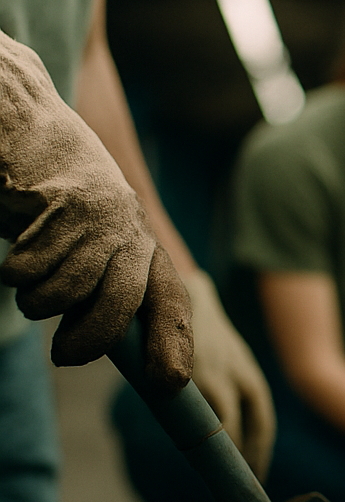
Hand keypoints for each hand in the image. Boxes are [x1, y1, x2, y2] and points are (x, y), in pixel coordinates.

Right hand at [0, 30, 190, 392]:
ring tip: (24, 279)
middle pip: (122, 303)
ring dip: (38, 299)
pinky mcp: (63, 201)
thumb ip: (96, 278)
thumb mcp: (79, 235)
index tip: (171, 385)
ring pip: (69, 289)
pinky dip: (16, 270)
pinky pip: (33, 265)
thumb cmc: (41, 189)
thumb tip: (101, 341)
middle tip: (66, 358)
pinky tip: (14, 248)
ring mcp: (99, 210)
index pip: (169, 296)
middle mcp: (128, 222)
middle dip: (93, 339)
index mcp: (136, 234)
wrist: (16, 116)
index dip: (172, 341)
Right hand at [184, 270, 274, 479]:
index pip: (263, 424)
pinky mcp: (186, 378)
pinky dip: (194, 440)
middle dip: (245, 462)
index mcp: (250, 377)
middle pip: (249, 431)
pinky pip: (192, 418)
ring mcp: (213, 379)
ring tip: (214, 476)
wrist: (179, 291)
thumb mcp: (221, 361)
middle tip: (237, 485)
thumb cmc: (197, 332)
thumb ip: (225, 391)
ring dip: (220, 456)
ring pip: (223, 429)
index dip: (259, 453)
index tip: (256, 475)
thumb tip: (216, 429)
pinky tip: (190, 454)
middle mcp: (240, 379)